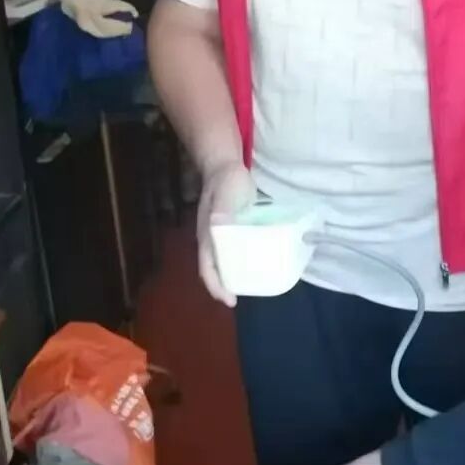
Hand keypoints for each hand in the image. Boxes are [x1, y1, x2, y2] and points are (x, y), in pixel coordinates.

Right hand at [197, 161, 255, 306]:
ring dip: (234, 273)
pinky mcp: (232, 228)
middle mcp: (212, 239)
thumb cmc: (225, 180)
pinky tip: (257, 261)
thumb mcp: (226, 193)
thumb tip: (218, 226)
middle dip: (226, 285)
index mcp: (208, 236)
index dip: (216, 286)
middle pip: (216, 269)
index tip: (230, 300)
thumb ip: (222, 210)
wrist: (225, 164)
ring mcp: (221, 234)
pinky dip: (243, 259)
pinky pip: (235, 249)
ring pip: (225, 260)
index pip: (208, 268)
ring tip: (252, 283)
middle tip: (243, 297)